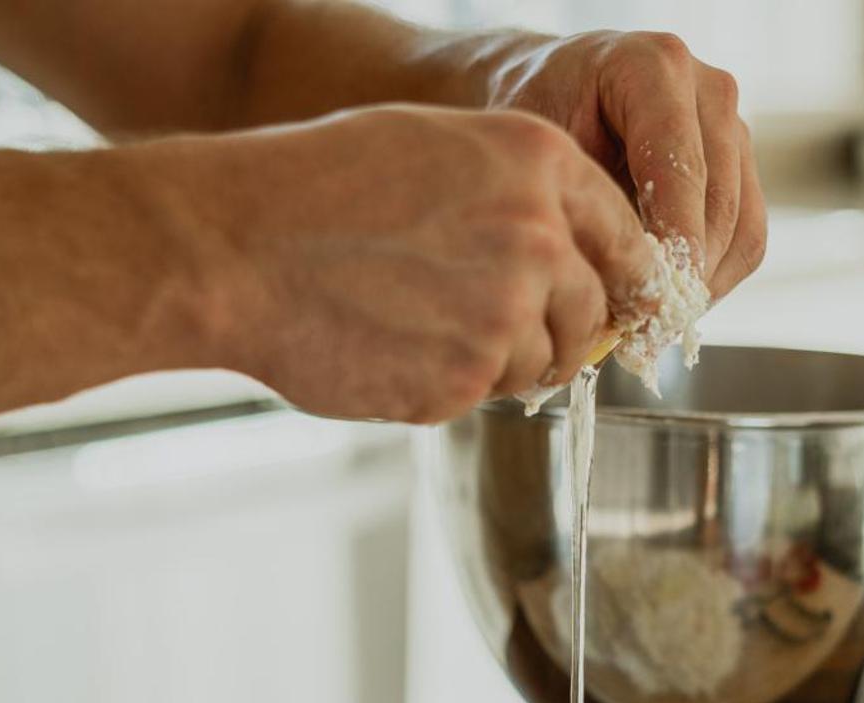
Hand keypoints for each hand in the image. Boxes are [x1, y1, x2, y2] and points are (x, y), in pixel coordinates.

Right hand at [195, 105, 654, 422]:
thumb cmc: (317, 189)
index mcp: (538, 164)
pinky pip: (479, 393)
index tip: (609, 302)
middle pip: (593, 312)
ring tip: (417, 325)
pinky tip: (386, 346)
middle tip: (494, 326)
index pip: (630, 239)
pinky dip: (442, 384)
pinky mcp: (463, 381)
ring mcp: (505, 316)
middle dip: (558, 329)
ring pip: (539, 362)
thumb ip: (517, 195)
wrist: (234, 248)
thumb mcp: (436, 148)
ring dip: (497, 360)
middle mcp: (539, 237)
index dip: (619, 278)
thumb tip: (573, 258)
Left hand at [483, 30, 767, 299]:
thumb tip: (617, 296)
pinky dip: (714, 279)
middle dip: (686, 274)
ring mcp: (733, 126)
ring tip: (654, 327)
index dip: (674, 239)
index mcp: (654, 67)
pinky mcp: (741, 165)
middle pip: (719, 201)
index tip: (656, 299)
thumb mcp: (541, 151)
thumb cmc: (536, 115)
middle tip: (647, 332)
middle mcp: (708, 89)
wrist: (553, 88)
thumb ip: (583, 208)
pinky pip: (747, 237)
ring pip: (742, 226)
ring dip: (704, 285)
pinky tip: (668, 303)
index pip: (681, 165)